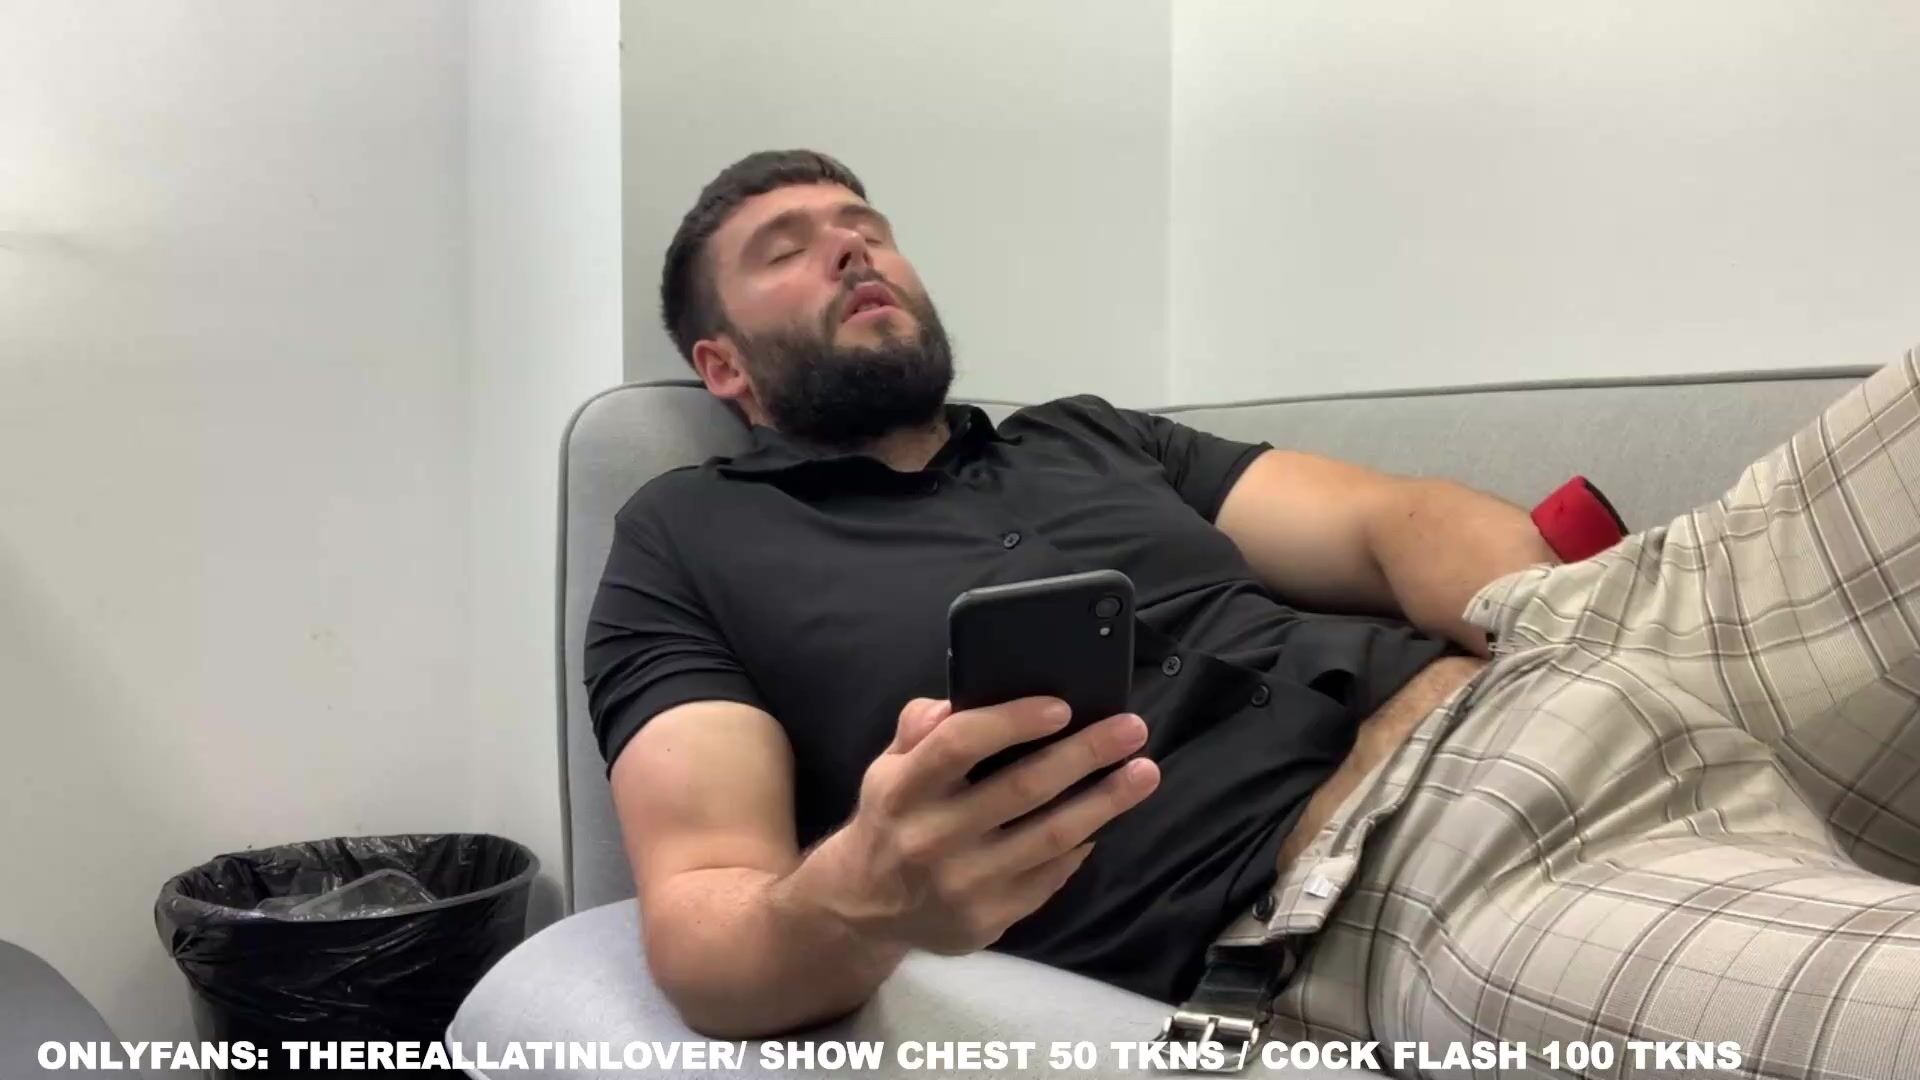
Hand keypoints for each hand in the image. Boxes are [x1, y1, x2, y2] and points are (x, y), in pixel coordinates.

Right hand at [801, 696, 1158, 954]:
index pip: (960, 744)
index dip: (1014, 721)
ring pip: (1050, 837)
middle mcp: (932, 837)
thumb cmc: (892, 818)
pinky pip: (1048, 877)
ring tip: (1143, 773)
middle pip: (1023, 788)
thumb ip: (920, 726)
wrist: (864, 907)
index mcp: (904, 789)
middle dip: (1086, 754)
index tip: (1062, 706)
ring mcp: (962, 884)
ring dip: (1105, 802)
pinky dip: (1081, 846)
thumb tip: (963, 697)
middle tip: (1132, 728)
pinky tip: (1103, 821)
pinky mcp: (986, 920)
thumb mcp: (887, 766)